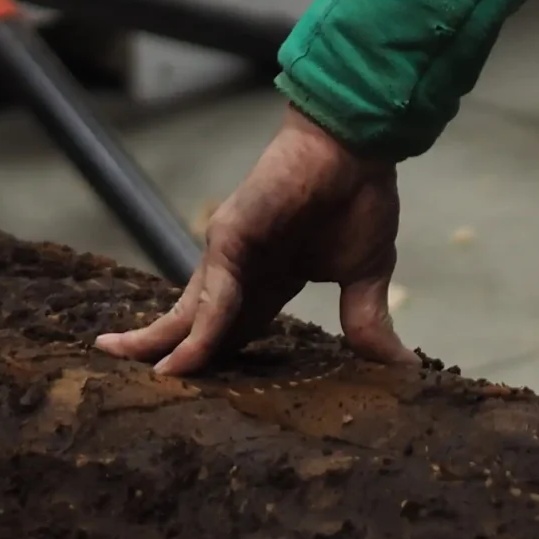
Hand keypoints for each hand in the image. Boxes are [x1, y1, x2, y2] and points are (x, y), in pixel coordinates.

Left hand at [96, 107, 410, 375]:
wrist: (358, 148)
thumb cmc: (361, 197)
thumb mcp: (366, 277)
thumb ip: (367, 322)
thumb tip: (399, 365)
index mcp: (270, 278)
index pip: (233, 328)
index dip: (215, 358)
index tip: (198, 391)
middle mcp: (241, 269)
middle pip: (197, 322)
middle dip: (168, 350)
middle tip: (139, 381)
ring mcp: (230, 253)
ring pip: (193, 312)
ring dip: (168, 346)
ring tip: (143, 374)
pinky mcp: (230, 237)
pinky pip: (215, 296)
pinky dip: (200, 331)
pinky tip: (185, 360)